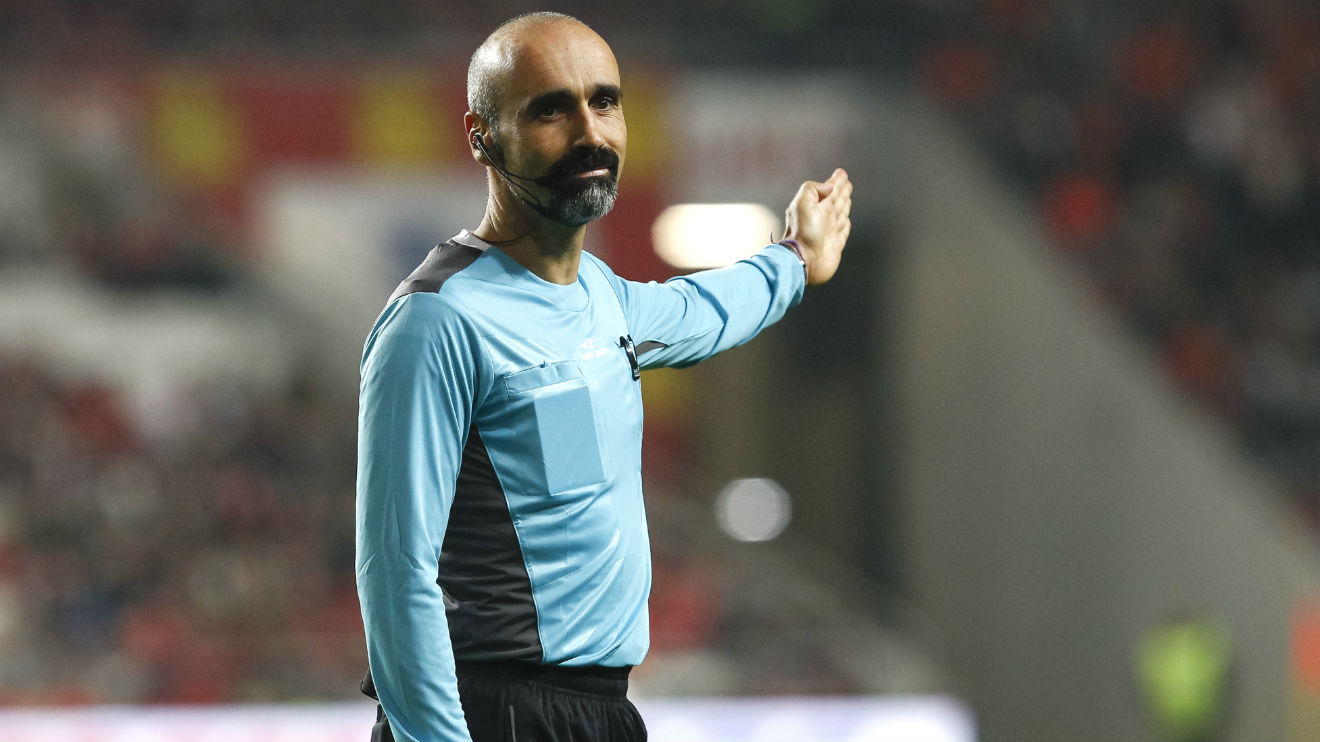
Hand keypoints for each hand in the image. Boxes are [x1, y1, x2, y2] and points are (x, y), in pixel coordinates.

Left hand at [782, 168, 851, 285]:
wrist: (804, 260)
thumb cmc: (803, 232)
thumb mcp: (802, 203)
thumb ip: (812, 189)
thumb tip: (828, 187)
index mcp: (816, 207)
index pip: (829, 190)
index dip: (835, 181)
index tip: (841, 173)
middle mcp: (823, 218)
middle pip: (835, 200)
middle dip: (841, 191)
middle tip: (846, 182)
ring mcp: (829, 231)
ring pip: (840, 214)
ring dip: (844, 205)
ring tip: (847, 197)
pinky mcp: (835, 245)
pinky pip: (843, 231)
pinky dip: (845, 225)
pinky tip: (845, 221)